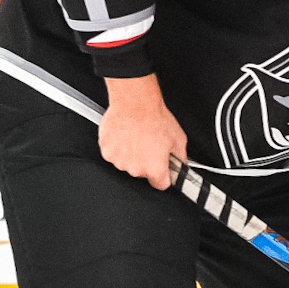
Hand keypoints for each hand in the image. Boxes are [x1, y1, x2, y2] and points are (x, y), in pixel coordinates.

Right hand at [99, 74, 186, 189]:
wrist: (135, 103)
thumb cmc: (155, 118)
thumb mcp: (179, 139)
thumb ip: (180, 157)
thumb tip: (181, 164)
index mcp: (154, 168)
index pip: (161, 184)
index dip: (163, 176)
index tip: (164, 170)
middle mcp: (135, 168)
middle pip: (142, 173)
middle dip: (147, 162)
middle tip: (150, 146)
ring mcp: (119, 161)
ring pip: (127, 164)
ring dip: (131, 155)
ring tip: (137, 138)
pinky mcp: (107, 152)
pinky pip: (114, 154)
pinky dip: (119, 147)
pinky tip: (126, 136)